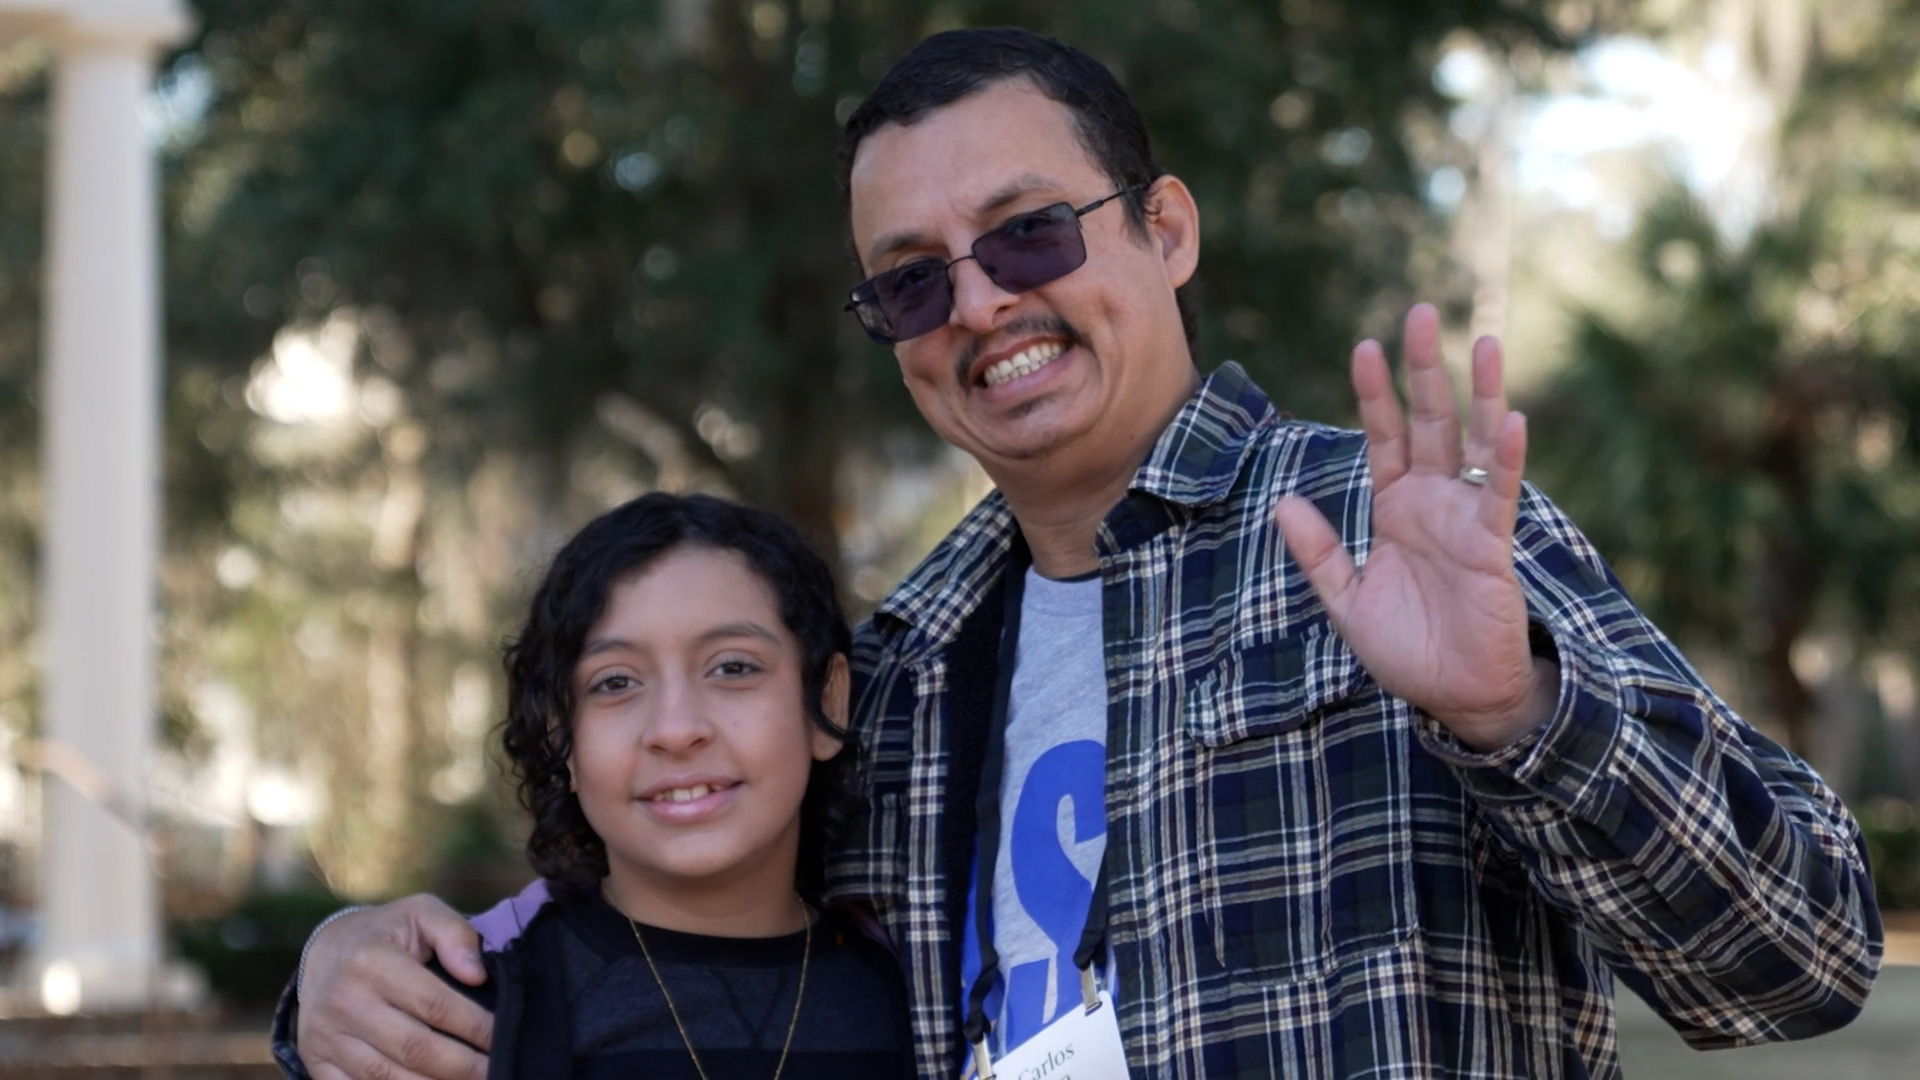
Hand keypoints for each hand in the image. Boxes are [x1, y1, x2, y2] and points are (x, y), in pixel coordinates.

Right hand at [296, 894, 492, 1079]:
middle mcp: (344, 1002)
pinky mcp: (316, 1061)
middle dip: (463, 1067)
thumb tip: (477, 974)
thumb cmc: (386, 933)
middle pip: (415, 1049)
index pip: (436, 1005)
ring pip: (387, 1078)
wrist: (324, 950)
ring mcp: (326, 1036)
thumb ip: (455, 934)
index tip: (502, 1038)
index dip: (475, 1027)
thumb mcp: (421, 913)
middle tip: (496, 1072)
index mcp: (370, 961)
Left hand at [1274, 304, 1557, 750]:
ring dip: (1480, 392)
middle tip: (1420, 312)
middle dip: (1424, 370)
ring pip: (1476, 442)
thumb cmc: (1407, 648)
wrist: (1455, 696)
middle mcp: (1434, 502)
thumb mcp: (1347, 600)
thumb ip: (1318, 553)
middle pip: (1430, 422)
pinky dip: (1509, 458)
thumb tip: (1282, 503)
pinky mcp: (1494, 545)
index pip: (1384, 437)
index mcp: (1396, 507)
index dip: (1375, 394)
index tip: (1365, 346)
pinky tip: (1513, 419)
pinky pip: (1502, 494)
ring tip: (1484, 340)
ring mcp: (1467, 518)